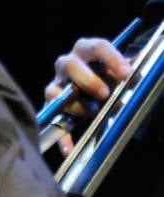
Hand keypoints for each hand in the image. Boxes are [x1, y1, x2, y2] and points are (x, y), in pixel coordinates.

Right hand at [44, 37, 131, 155]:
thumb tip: (145, 70)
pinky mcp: (52, 104)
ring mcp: (57, 84)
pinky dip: (62, 135)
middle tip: (105, 94)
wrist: (95, 90)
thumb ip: (129, 70)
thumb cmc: (109, 77)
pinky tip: (69, 149)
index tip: (127, 74)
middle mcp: (68, 64)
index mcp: (87, 51)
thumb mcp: (120, 72)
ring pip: (55, 90)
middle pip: (70, 64)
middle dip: (87, 79)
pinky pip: (52, 118)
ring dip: (75, 103)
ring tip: (93, 113)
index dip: (111, 58)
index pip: (97, 47)